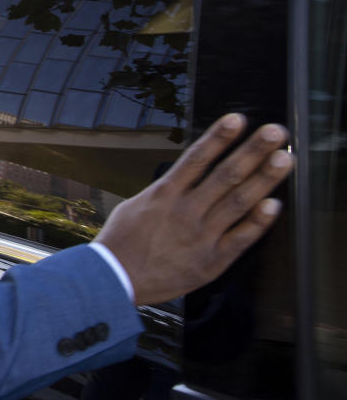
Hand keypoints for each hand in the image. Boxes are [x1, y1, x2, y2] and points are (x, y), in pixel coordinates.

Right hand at [96, 114, 292, 304]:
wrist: (114, 279)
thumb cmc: (121, 243)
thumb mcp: (134, 206)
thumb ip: (162, 191)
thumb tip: (181, 177)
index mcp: (164, 194)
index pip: (197, 158)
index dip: (219, 137)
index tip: (238, 119)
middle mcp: (186, 210)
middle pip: (226, 174)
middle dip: (253, 150)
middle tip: (276, 132)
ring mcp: (201, 235)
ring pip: (239, 202)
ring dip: (264, 179)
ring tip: (284, 159)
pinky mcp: (211, 260)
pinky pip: (240, 238)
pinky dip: (258, 222)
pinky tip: (274, 205)